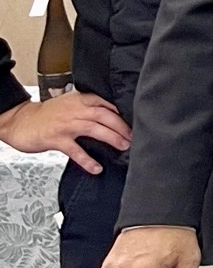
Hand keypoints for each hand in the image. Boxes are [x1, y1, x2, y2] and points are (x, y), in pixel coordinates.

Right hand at [0, 91, 130, 173]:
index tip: (135, 119)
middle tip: (134, 136)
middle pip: (104, 115)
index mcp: (80, 99)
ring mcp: (65, 124)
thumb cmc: (47, 115)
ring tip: (124, 146)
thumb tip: (113, 116)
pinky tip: (96, 167)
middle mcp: (74, 110)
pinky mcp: (56, 139)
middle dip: (121, 126)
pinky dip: (87, 160)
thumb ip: (89, 107)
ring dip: (111, 138)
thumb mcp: (69, 104)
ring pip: (93, 129)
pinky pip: (75, 151)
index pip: (105, 102)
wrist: (20, 121)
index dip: (122, 111)